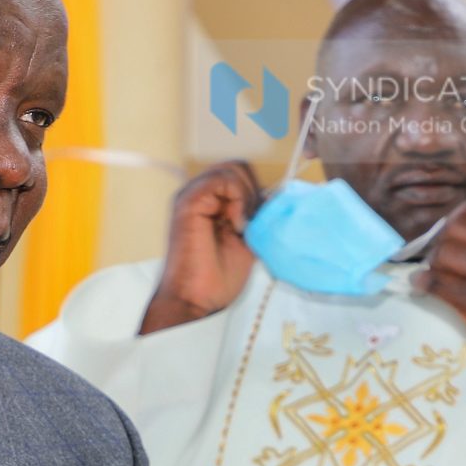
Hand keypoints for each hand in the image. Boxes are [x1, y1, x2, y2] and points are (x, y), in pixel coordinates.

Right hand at [141, 162, 261, 332]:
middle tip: (250, 223)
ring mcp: (192, 194)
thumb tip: (276, 196)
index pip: (241, 176)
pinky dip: (237, 199)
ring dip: (246, 196)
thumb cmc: (218, 278)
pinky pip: (223, 180)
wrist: (196, 299)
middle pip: (238, 167)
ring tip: (241, 226)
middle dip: (253, 191)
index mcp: (210, 201)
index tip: (258, 222)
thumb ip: (257, 216)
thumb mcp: (248, 240)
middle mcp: (200, 193)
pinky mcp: (189, 200)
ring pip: (234, 170)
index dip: (257, 192)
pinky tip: (235, 224)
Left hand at [410, 196, 465, 412]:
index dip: (459, 215)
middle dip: (442, 239)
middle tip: (439, 254)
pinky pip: (440, 285)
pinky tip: (420, 285)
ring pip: (445, 254)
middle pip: (457, 230)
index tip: (451, 225)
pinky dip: (424, 283)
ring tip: (433, 273)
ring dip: (433, 263)